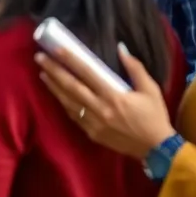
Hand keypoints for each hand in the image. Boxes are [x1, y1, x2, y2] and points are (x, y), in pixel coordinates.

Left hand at [36, 43, 175, 159]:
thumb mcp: (150, 89)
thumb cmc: (155, 116)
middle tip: (39, 58)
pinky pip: (73, 116)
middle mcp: (100, 108)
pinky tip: (56, 94)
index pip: (86, 73)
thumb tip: (120, 47)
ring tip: (42, 73)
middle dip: (53, 71)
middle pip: (70, 86)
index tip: (55, 49)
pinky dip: (63, 103)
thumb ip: (135, 67)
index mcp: (113, 95)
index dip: (70, 60)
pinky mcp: (92, 133)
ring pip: (68, 101)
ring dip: (53, 87)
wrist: (157, 149)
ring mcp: (93, 123)